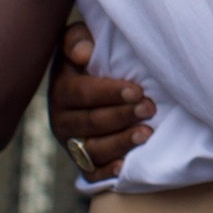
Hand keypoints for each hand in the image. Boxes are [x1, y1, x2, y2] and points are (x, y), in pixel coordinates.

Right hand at [48, 21, 154, 181]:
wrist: (91, 82)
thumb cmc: (91, 56)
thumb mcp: (79, 39)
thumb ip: (76, 39)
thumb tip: (82, 54)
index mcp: (61, 89)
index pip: (83, 94)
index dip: (111, 93)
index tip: (137, 90)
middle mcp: (62, 119)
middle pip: (92, 122)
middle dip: (123, 116)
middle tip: (150, 108)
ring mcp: (71, 143)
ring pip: (94, 149)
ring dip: (121, 142)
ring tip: (147, 133)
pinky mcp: (82, 161)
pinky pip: (91, 172)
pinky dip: (106, 172)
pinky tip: (123, 168)